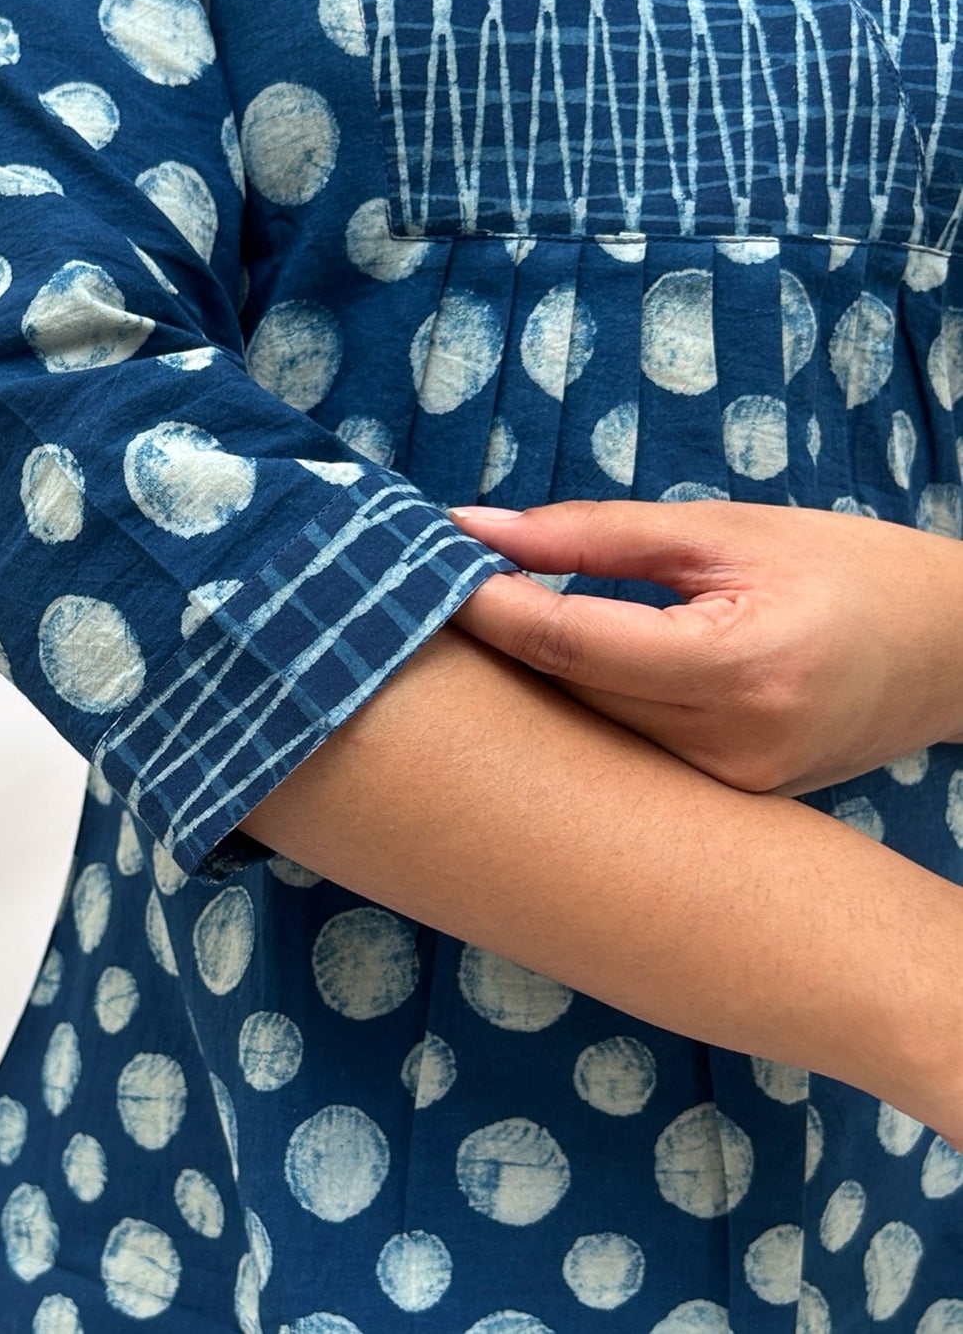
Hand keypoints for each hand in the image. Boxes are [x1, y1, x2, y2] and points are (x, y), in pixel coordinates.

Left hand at [447, 500, 962, 796]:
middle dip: (498, 649)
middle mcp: (732, 749)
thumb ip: (594, 534)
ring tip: (482, 637)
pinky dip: (582, 716)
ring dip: (532, 687)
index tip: (426, 574)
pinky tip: (551, 684)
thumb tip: (478, 528)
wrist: (954, 650)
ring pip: (588, 737)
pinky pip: (626, 758)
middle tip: (432, 599)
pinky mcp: (726, 807)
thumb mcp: (725, 530)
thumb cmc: (846, 568)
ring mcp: (729, 793)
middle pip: (569, 698)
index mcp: (739, 666)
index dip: (488, 609)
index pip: (572, 643)